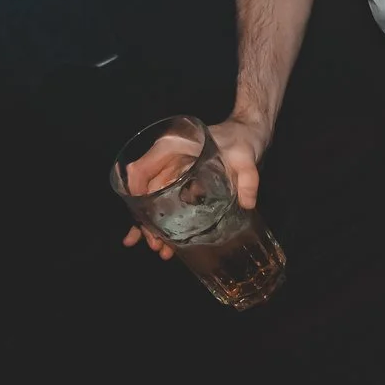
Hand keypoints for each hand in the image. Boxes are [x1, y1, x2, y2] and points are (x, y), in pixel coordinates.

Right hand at [119, 117, 267, 258]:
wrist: (249, 133)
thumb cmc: (242, 139)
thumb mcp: (246, 157)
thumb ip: (247, 178)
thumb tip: (247, 203)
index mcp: (172, 147)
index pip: (141, 169)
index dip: (135, 195)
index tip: (141, 219)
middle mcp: (167, 159)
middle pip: (146, 191)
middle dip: (146, 220)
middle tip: (156, 244)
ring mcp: (173, 171)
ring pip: (154, 200)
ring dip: (154, 225)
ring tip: (160, 250)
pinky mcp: (183, 181)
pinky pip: (167, 201)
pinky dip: (164, 220)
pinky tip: (165, 242)